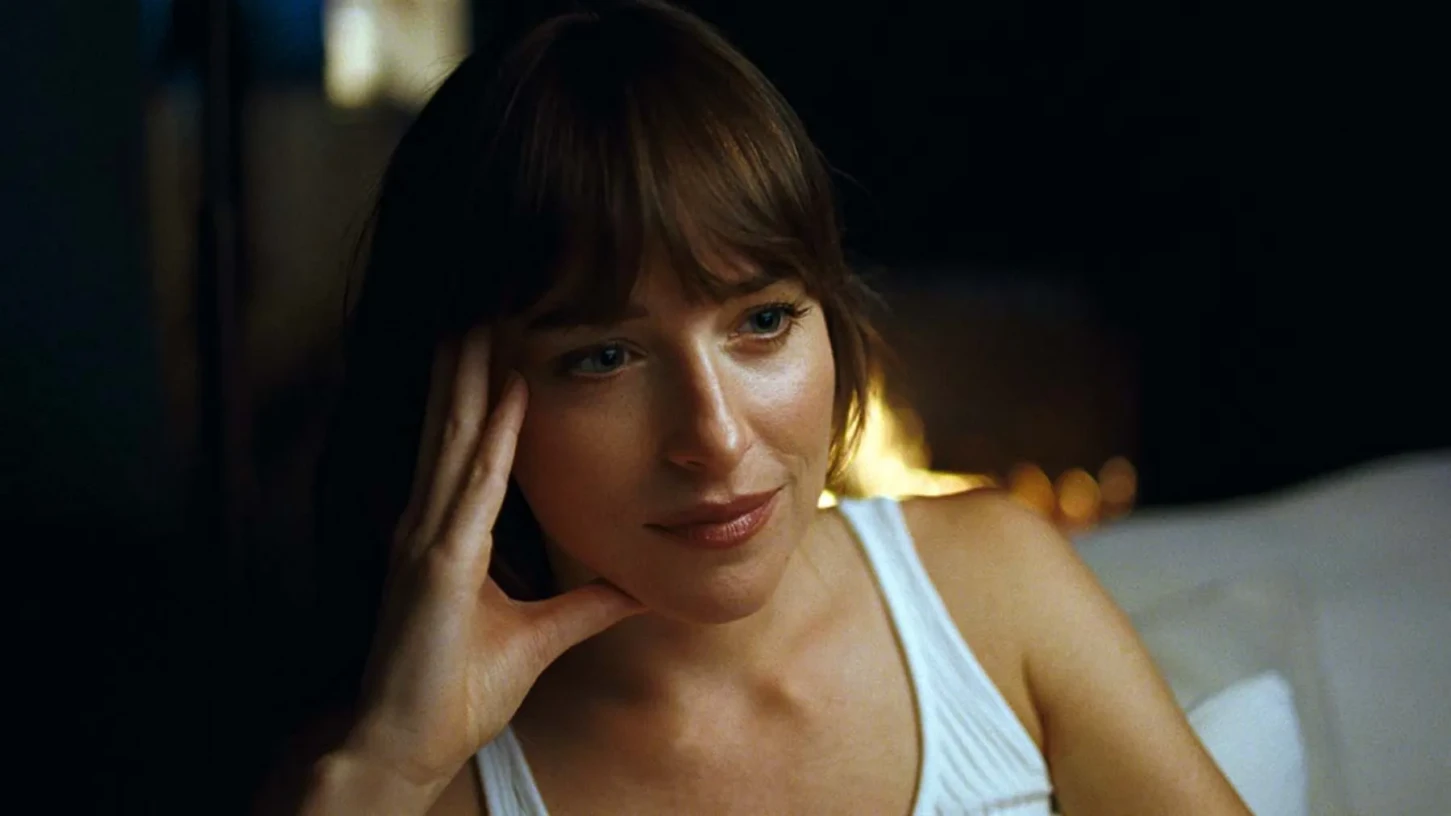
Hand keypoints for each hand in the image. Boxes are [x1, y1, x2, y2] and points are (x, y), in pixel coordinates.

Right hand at [330, 328, 642, 803]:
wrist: (402, 744)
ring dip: (474, 375)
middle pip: (457, 424)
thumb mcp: (539, 637)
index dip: (485, 387)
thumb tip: (635, 587)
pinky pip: (472, 488)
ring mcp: (431, 539)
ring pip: (458, 438)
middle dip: (471, 360)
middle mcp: (433, 523)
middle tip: (487, 294)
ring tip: (486, 315)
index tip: (500, 333)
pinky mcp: (440, 567)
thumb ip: (585, 606)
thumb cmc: (454, 691)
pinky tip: (508, 395)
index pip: (471, 443)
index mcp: (450, 533)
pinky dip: (491, 438)